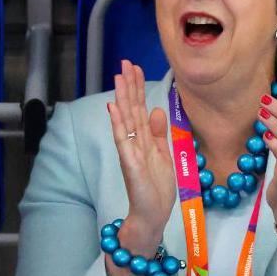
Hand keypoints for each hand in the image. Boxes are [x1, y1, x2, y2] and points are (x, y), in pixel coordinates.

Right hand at [107, 60, 175, 253]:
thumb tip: (157, 109)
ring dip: (121, 97)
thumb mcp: (162, 154)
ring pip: (125, 118)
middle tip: (125, 62)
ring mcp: (129, 150)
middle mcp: (134, 140)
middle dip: (128, 85)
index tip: (135, 67)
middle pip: (130, 107)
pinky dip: (117, 122)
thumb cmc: (156, 187)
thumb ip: (158, 133)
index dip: (137, 87)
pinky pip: (122, 139)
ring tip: (118, 77)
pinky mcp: (129, 162)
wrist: (152, 213)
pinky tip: (114, 107)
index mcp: (143, 138)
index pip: (139, 107)